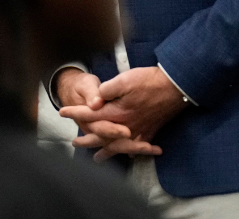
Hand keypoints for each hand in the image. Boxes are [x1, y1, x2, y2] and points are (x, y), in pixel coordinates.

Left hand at [60, 67, 185, 160]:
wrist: (176, 87)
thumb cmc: (149, 81)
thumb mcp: (125, 79)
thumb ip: (107, 90)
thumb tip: (95, 100)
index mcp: (117, 112)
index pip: (91, 114)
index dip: (75, 112)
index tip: (62, 112)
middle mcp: (125, 126)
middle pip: (102, 136)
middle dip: (87, 139)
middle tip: (74, 143)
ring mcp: (138, 131)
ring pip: (118, 146)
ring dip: (106, 152)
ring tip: (97, 159)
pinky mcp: (150, 131)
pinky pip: (137, 147)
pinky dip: (131, 153)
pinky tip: (128, 156)